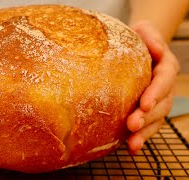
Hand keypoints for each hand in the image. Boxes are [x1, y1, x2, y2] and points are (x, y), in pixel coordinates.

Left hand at [126, 21, 179, 153]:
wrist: (134, 50)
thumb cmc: (137, 39)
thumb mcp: (143, 30)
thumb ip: (150, 36)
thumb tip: (158, 49)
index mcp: (165, 67)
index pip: (163, 81)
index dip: (155, 93)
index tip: (144, 104)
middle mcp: (164, 87)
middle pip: (161, 104)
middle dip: (148, 117)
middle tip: (132, 125)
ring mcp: (157, 100)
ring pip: (156, 119)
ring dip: (145, 132)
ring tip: (132, 143)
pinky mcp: (146, 110)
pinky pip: (146, 125)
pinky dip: (140, 137)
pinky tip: (130, 147)